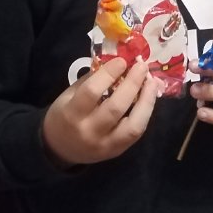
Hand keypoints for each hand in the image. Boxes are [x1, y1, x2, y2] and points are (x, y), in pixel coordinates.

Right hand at [42, 57, 157, 166]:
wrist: (60, 149)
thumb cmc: (64, 115)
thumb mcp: (69, 94)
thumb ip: (91, 80)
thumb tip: (116, 63)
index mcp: (72, 114)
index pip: (92, 91)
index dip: (109, 73)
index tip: (121, 60)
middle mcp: (89, 132)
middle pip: (116, 107)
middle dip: (132, 84)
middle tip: (142, 66)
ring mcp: (105, 145)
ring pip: (133, 126)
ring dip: (146, 101)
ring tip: (153, 82)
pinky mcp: (117, 152)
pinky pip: (136, 133)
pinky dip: (145, 113)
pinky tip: (148, 99)